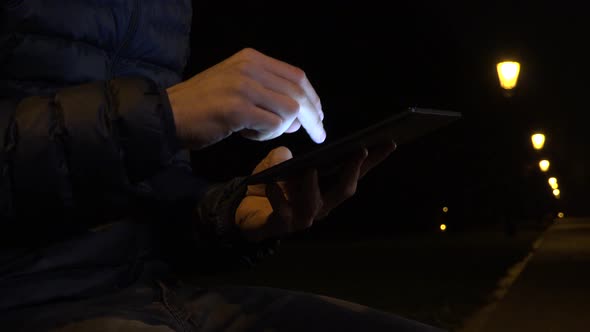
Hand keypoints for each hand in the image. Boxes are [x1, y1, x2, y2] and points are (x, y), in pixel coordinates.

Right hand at [166, 48, 325, 149]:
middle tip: (318, 134)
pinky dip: (268, 135)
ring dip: (283, 128)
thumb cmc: (201, 106)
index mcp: (251, 58)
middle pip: (298, 91)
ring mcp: (243, 87)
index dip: (312, 97)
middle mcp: (249, 67)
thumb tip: (298, 119)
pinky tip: (248, 135)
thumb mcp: (236, 88)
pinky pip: (273, 125)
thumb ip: (268, 97)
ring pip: (289, 109)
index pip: (296, 75)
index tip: (318, 115)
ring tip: (260, 132)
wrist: (167, 114)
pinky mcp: (237, 109)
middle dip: (313, 116)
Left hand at [235, 141, 395, 241]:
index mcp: (327, 189)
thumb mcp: (278, 165)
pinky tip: (270, 184)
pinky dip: (276, 197)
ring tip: (309, 170)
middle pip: (344, 190)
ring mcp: (303, 218)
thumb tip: (287, 153)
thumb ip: (284, 158)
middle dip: (352, 171)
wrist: (245, 214)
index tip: (390, 142)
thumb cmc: (270, 187)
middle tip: (359, 151)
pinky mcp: (282, 225)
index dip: (374, 160)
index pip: (356, 174)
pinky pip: (282, 212)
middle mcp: (321, 205)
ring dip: (312, 186)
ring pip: (315, 204)